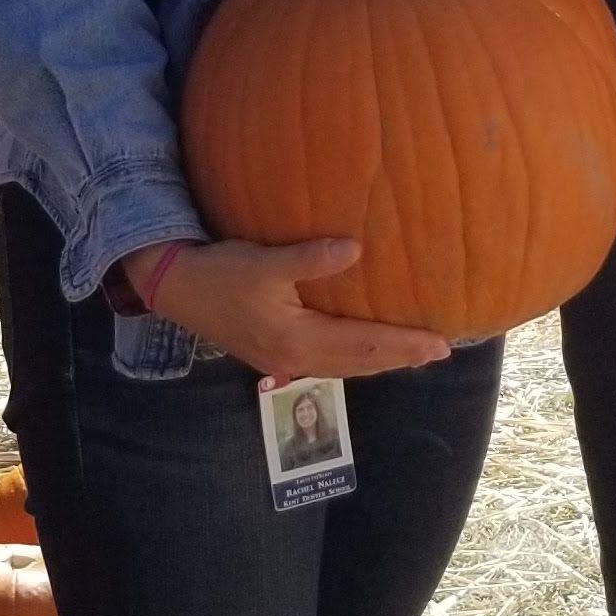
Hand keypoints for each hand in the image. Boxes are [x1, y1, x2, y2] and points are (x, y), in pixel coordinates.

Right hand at [134, 236, 451, 382]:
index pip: (363, 345)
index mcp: (296, 340)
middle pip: (360, 363)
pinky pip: (330, 362)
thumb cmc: (220, 272)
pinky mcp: (275, 354)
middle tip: (439, 351)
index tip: (439, 343)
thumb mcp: (264, 261)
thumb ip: (309, 258)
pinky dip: (356, 358)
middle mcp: (294, 359)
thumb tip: (355, 248)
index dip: (404, 345)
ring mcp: (283, 361)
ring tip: (413, 354)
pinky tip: (365, 350)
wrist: (175, 289)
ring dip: (381, 360)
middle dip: (401, 357)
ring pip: (346, 366)